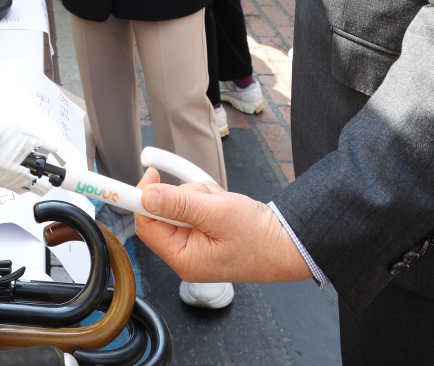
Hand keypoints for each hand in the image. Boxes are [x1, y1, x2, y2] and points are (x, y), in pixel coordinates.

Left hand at [134, 168, 314, 283]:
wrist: (289, 244)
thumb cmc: (260, 238)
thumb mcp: (217, 214)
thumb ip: (179, 204)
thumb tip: (146, 195)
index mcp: (183, 258)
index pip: (147, 225)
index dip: (143, 198)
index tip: (150, 174)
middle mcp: (185, 254)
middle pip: (164, 211)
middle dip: (187, 196)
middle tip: (210, 199)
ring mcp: (195, 243)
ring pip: (181, 203)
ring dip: (201, 195)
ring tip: (224, 205)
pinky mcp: (204, 232)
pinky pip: (195, 205)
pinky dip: (209, 199)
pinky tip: (225, 206)